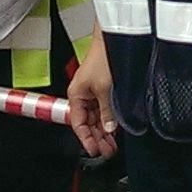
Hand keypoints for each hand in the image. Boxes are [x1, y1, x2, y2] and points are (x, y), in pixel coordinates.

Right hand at [67, 32, 117, 159]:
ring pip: (97, 118)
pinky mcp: (104, 89)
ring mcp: (94, 93)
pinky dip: (109, 120)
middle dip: (97, 138)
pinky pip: (104, 110)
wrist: (113, 40)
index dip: (86, 139)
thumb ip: (106, 112)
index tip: (95, 151)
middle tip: (108, 151)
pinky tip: (116, 130)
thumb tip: (109, 128)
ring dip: (104, 131)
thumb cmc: (103, 58)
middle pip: (88, 123)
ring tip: (113, 144)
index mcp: (76, 95)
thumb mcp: (104, 90)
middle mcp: (83, 95)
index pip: (78, 124)